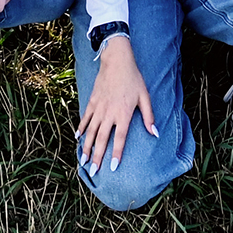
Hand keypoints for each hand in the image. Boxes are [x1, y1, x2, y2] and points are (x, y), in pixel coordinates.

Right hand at [75, 34, 156, 171]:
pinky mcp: (92, 101)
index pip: (120, 139)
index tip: (113, 167)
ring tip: (84, 161)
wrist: (117, 61)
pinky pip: (85, 118)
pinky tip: (78, 139)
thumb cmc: (133, 79)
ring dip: (87, 147)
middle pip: (102, 139)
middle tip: (93, 171)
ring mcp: (98, 108)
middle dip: (97, 157)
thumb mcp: (145, 97)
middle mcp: (109, 114)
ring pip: (90, 132)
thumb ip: (149, 116)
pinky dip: (81, 128)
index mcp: (123, 114)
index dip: (116, 154)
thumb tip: (155, 133)